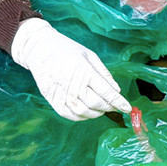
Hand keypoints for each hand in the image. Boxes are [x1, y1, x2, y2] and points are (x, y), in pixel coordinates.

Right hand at [9, 19, 129, 121]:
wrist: (39, 48)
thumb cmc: (67, 49)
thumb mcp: (90, 55)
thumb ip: (104, 74)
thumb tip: (116, 91)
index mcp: (84, 71)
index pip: (106, 92)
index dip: (118, 102)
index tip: (128, 108)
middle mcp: (72, 84)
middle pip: (96, 103)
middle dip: (108, 107)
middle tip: (114, 106)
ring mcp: (60, 93)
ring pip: (83, 112)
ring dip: (96, 113)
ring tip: (101, 108)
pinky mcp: (52, 99)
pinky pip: (69, 115)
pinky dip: (81, 117)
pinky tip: (87, 111)